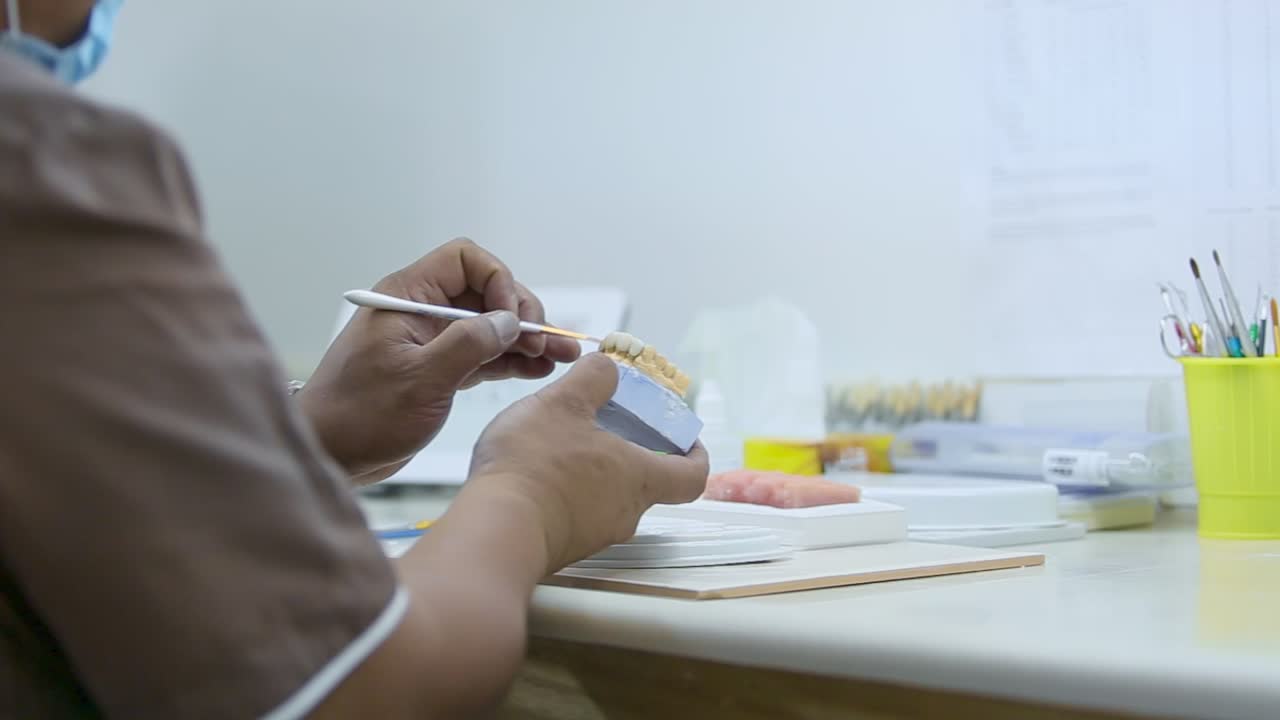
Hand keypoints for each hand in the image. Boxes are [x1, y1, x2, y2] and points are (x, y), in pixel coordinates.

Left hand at [298, 239, 580, 481]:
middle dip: (520, 312)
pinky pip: (484, 354)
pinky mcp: (440, 370)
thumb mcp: (420, 379)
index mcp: (409, 297)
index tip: (512, 317)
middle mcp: (423, 312)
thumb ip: (468, 345)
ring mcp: (432, 341)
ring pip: (490, 325)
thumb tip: (509, 321)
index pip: (465, 260)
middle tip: (545, 342)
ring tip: (561, 355)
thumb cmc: (361, 415)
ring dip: (525, 337)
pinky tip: (540, 368)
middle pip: (485, 291)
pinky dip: (512, 360)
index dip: (497, 280)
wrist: (330, 455)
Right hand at [465, 353, 709, 572]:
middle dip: (630, 454)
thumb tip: (608, 368)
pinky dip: (565, 494)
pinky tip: (535, 473)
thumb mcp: (563, 402)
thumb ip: (592, 379)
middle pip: (645, 484)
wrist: (494, 530)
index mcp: (639, 477)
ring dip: (594, 474)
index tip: (688, 441)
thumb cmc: (535, 466)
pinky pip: (575, 515)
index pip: (692, 476)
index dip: (696, 456)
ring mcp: (593, 535)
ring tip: (560, 445)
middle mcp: (625, 514)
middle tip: (607, 427)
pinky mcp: (562, 548)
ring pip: (608, 499)